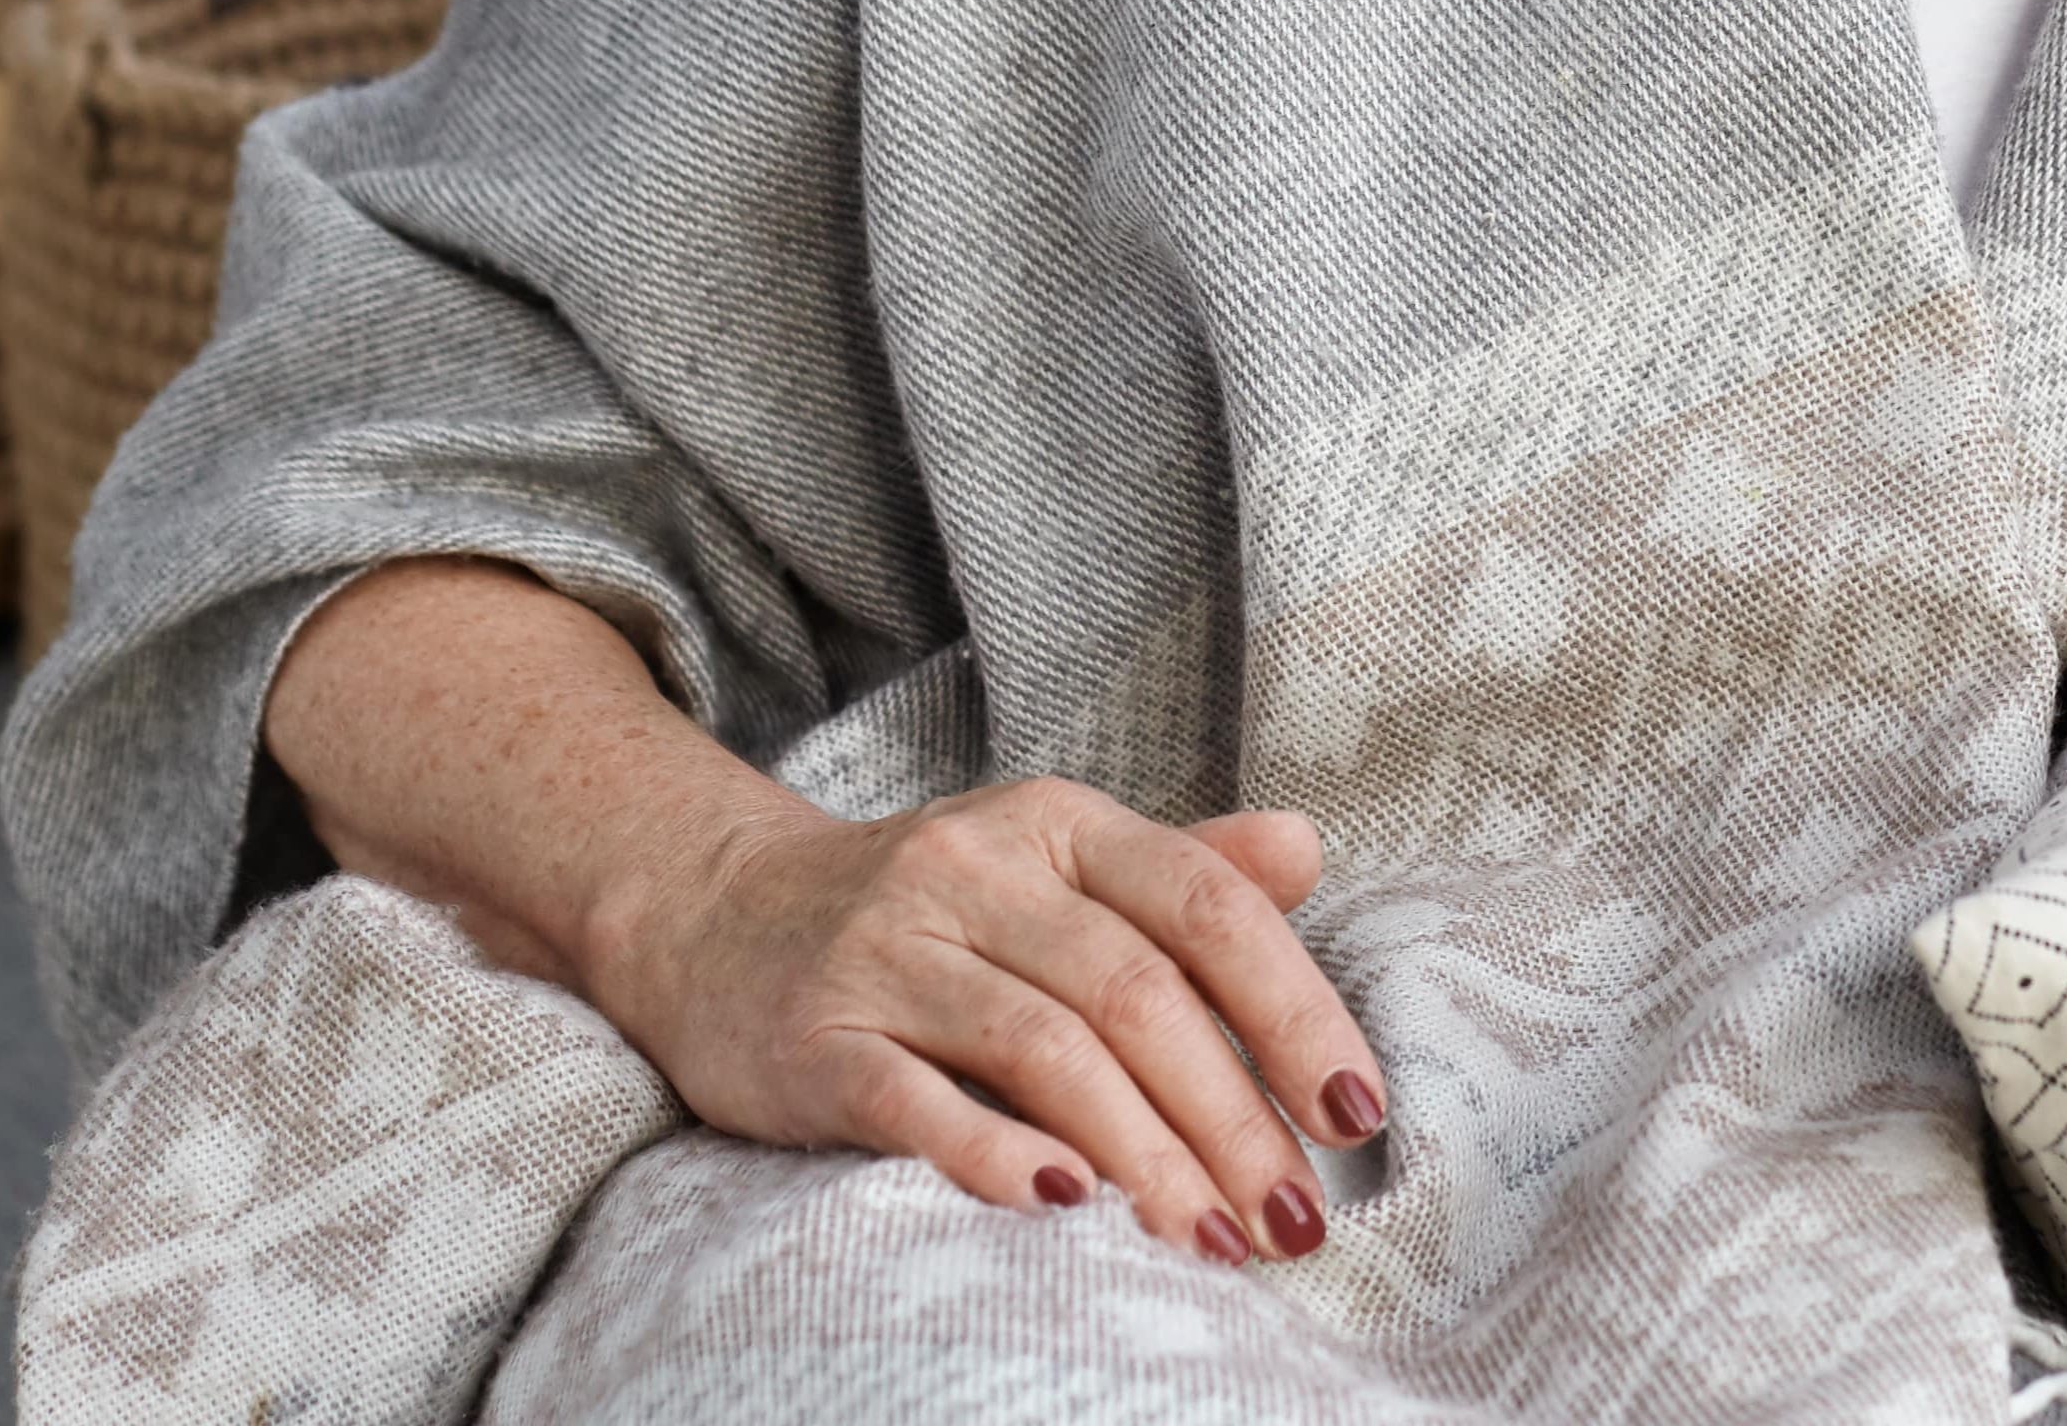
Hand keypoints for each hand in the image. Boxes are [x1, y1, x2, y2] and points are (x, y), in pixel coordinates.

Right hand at [585, 774, 1387, 1263]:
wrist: (709, 912)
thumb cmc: (924, 910)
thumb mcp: (1050, 863)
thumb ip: (1179, 870)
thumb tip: (1307, 848)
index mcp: (1059, 824)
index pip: (1204, 906)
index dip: (1293, 1009)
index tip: (1357, 1114)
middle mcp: (978, 870)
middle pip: (1136, 992)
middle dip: (1233, 1116)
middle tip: (1296, 1221)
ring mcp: (890, 951)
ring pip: (1043, 1047)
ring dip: (1145, 1155)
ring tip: (1211, 1241)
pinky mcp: (814, 1037)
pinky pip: (911, 1097)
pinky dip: (991, 1151)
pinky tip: (1062, 1205)